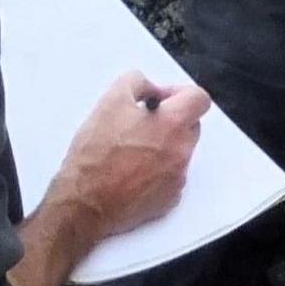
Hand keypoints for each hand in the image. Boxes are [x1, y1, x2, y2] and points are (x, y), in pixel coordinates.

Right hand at [47, 72, 207, 238]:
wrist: (85, 202)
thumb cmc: (95, 156)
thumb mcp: (109, 102)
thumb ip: (135, 82)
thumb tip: (149, 87)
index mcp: (172, 124)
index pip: (199, 98)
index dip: (179, 94)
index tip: (160, 99)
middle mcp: (181, 151)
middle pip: (190, 125)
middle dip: (169, 120)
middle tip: (140, 124)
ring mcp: (177, 177)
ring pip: (178, 152)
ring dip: (161, 146)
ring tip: (129, 151)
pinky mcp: (169, 199)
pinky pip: (171, 177)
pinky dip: (157, 172)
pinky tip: (131, 172)